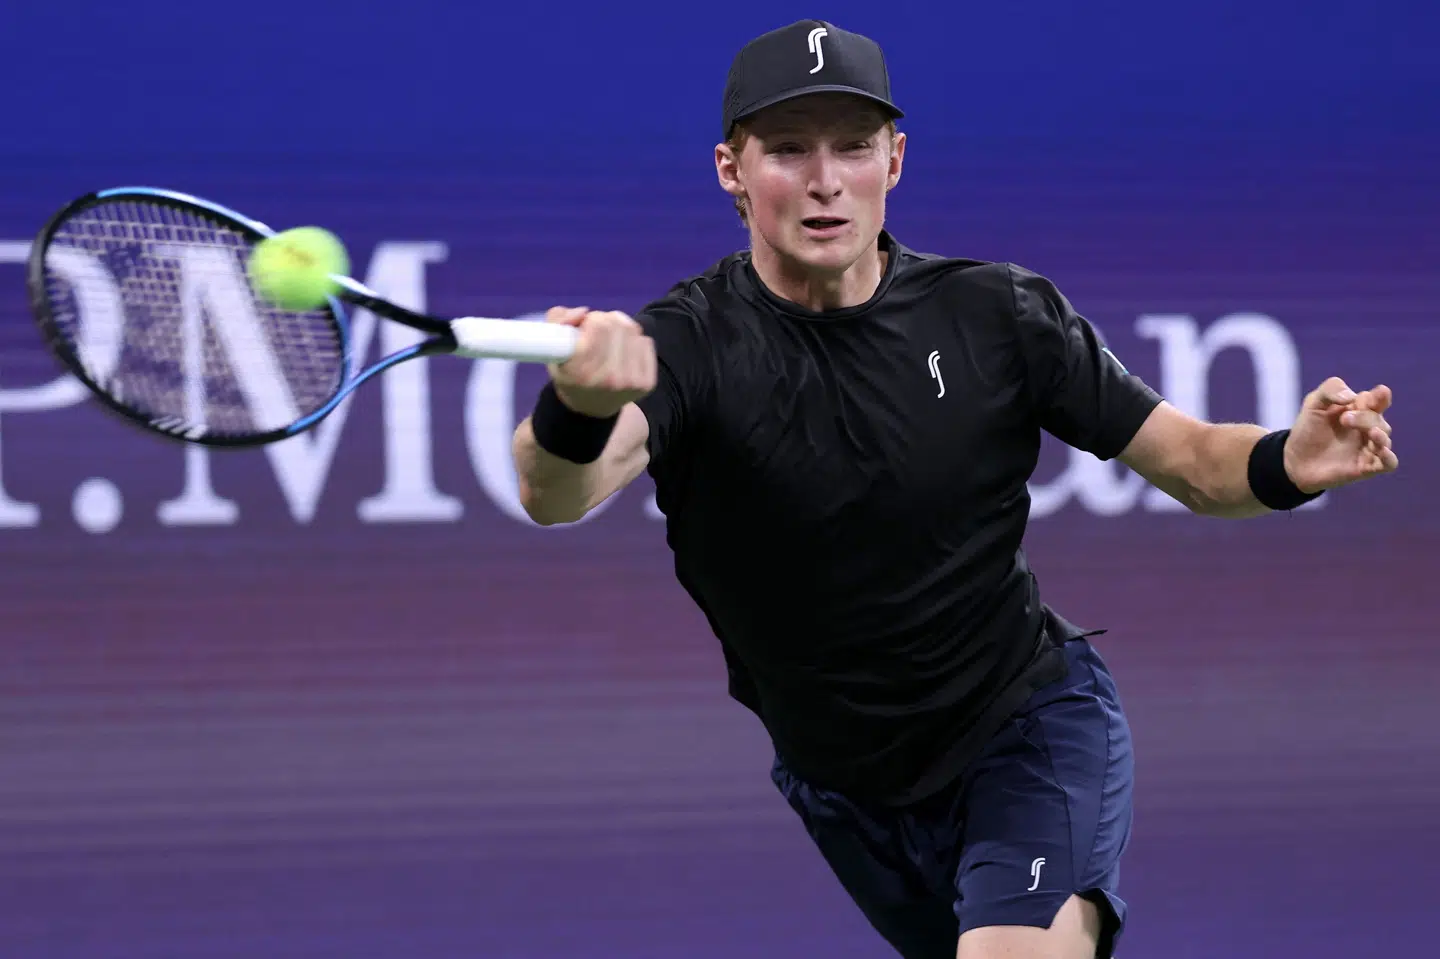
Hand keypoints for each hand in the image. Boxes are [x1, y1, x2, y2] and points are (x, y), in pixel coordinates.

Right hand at [544, 306, 656, 418]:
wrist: (589, 409)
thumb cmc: (568, 374)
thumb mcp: (551, 348)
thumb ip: (557, 320)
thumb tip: (583, 312)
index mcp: (581, 370)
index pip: (598, 324)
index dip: (590, 321)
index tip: (584, 330)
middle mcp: (609, 378)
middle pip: (617, 324)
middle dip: (605, 321)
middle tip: (597, 333)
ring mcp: (631, 382)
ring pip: (633, 330)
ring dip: (621, 328)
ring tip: (611, 341)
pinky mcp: (647, 383)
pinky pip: (646, 342)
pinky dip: (635, 340)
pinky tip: (624, 351)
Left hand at [1283, 377, 1398, 492]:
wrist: (1294, 459)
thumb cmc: (1308, 429)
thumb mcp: (1314, 402)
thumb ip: (1331, 389)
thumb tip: (1351, 397)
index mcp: (1360, 409)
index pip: (1380, 398)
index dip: (1380, 396)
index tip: (1371, 397)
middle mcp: (1368, 427)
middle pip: (1377, 419)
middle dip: (1365, 417)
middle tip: (1344, 419)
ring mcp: (1368, 447)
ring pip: (1385, 438)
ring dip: (1380, 434)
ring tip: (1370, 432)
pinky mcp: (1366, 467)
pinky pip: (1388, 463)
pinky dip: (1389, 458)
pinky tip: (1382, 451)